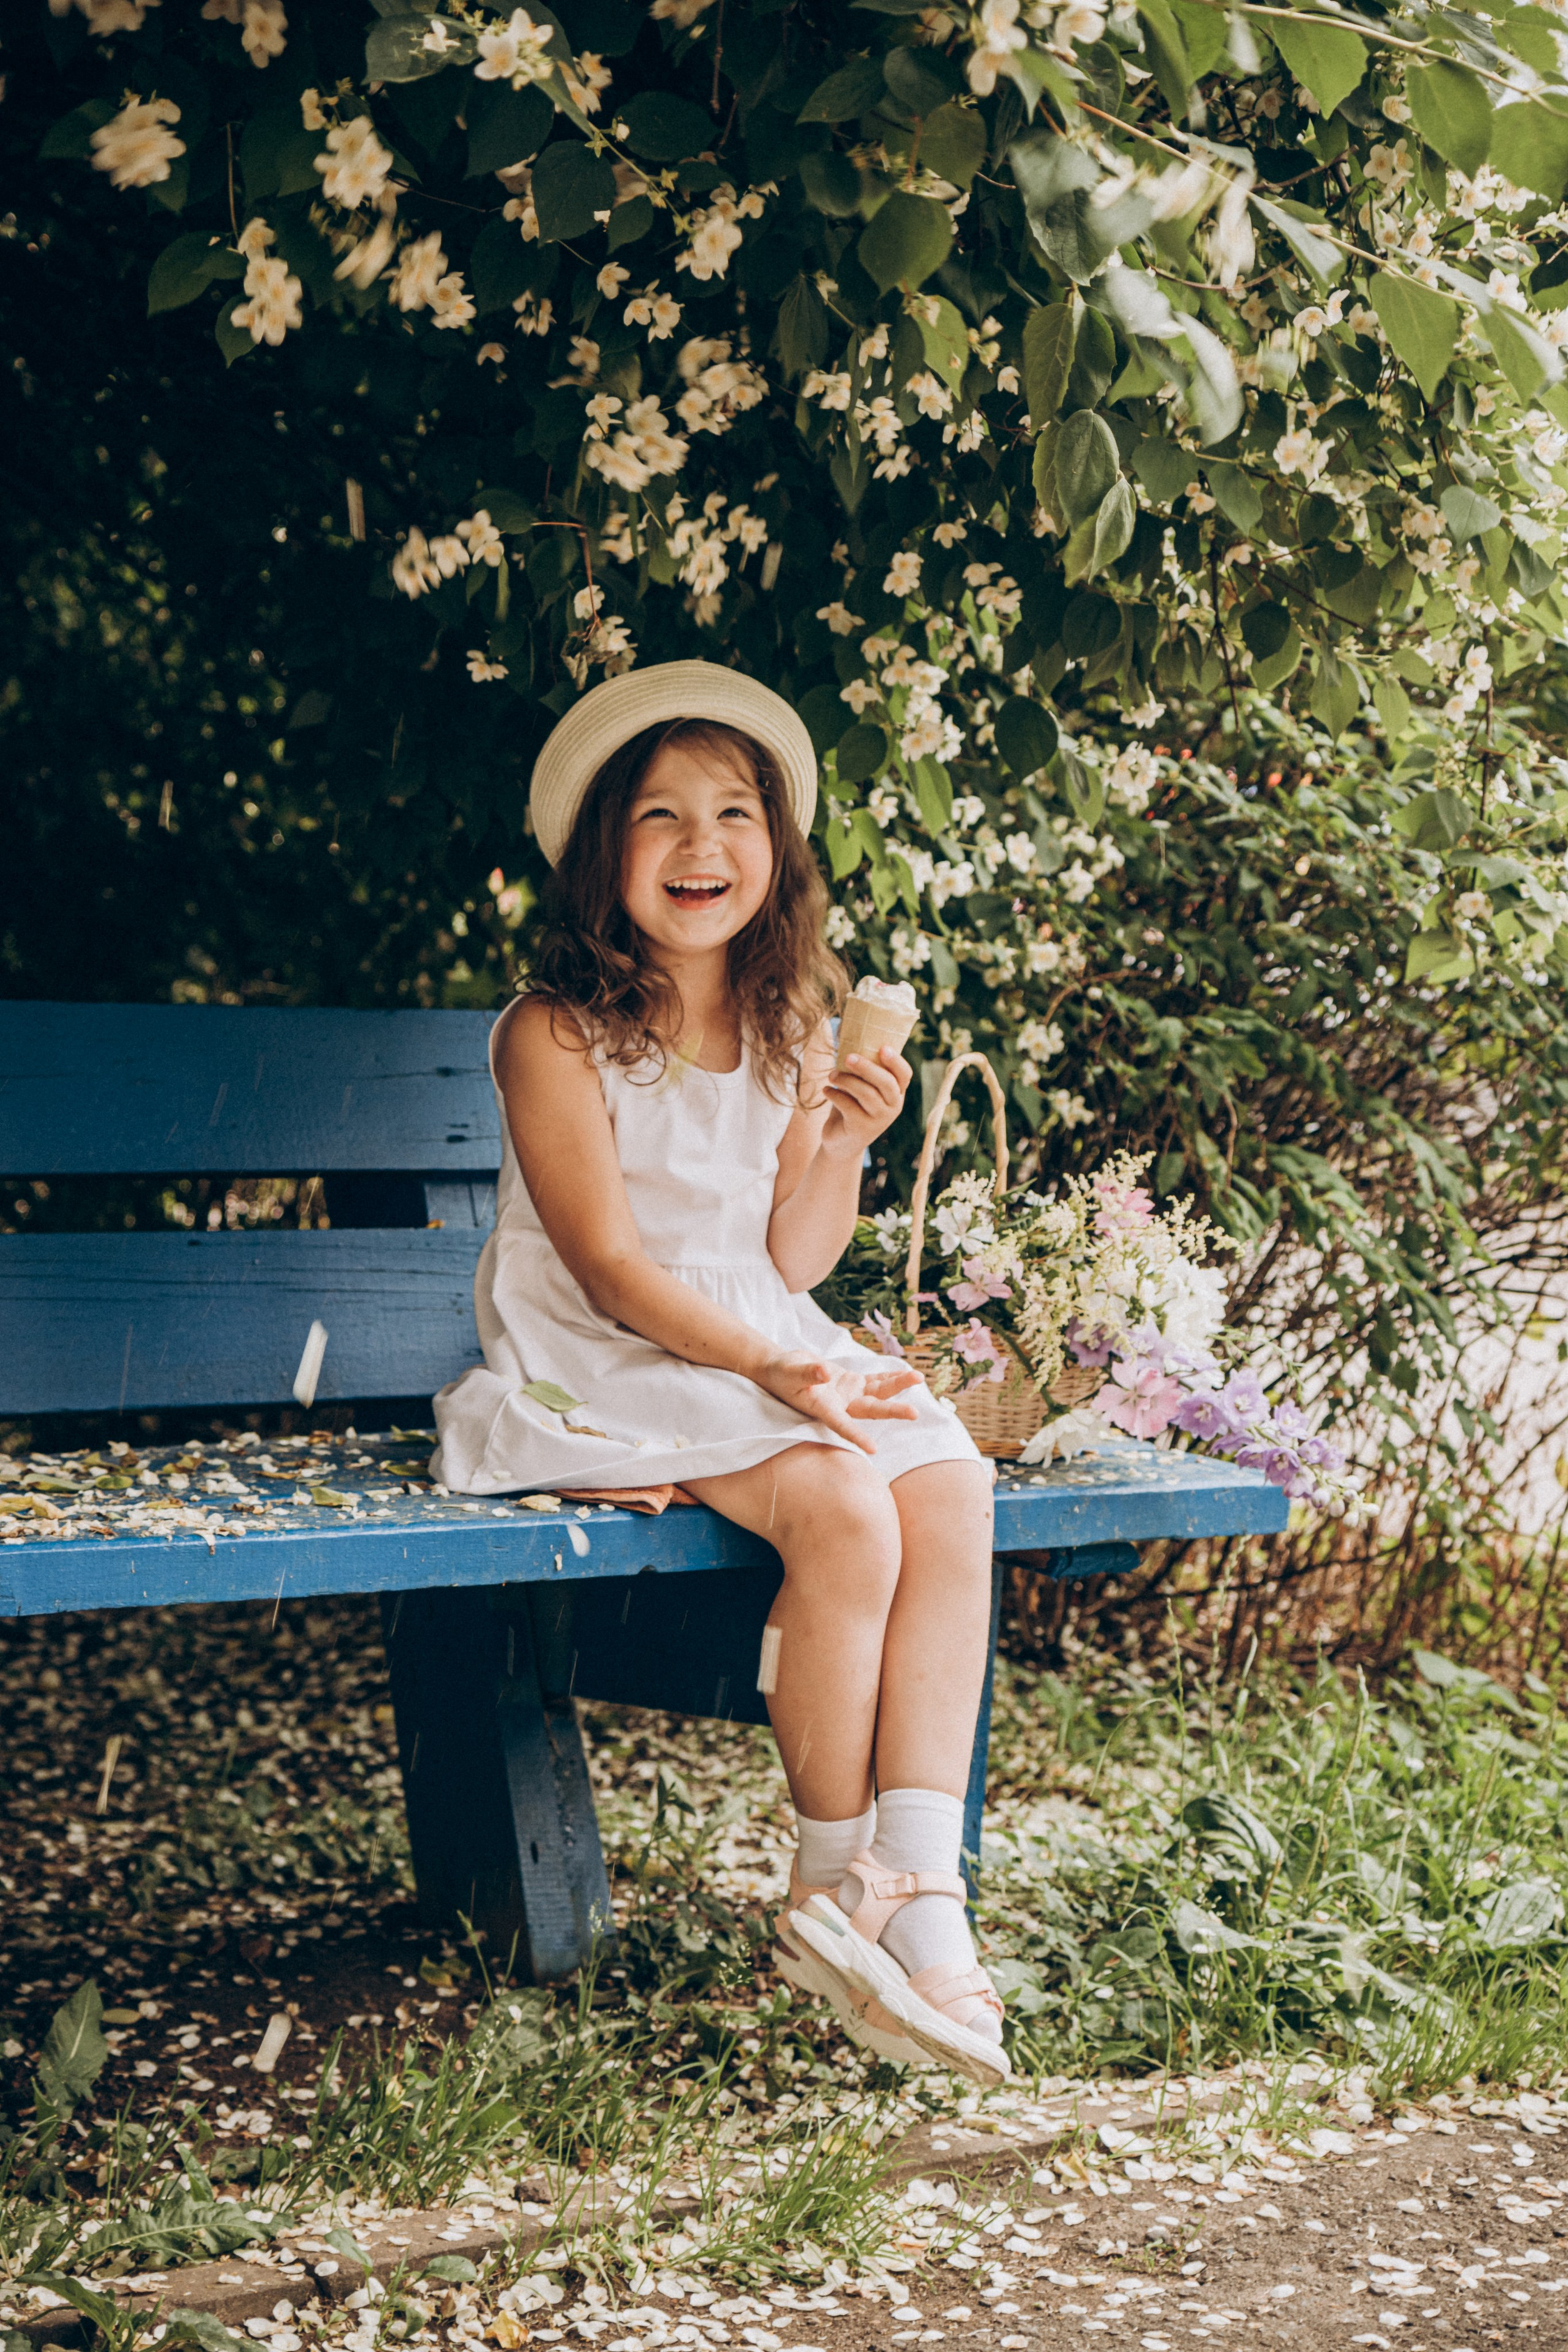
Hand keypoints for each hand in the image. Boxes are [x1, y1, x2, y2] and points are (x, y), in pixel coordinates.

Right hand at [754, 1349, 919, 1452]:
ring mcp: (848, 1395)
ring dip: (897, 1386)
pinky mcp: (852, 1383)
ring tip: (918, 1378)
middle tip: (914, 1413)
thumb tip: (825, 1373)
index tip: (873, 1450)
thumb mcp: (790, 1371)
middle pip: (870, 1410)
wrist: (781, 1370)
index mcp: (823, 1409)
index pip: (841, 1425)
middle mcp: (840, 1406)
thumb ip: (807, 1373)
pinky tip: (906, 1374)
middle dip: (892, 1410)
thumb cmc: (782, 1374)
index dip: (856, 1436)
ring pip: (877, 1393)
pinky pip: (874, 1380)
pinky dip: (889, 1377)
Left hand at [820, 1046, 911, 1159]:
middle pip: (886, 1083)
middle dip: (867, 1067)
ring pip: (866, 1094)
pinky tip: (826, 1090)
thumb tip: (842, 1030)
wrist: (841, 1142)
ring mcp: (879, 1120)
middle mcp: (893, 1106)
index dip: (896, 1061)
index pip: (904, 1075)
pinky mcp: (861, 1129)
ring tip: (830, 1075)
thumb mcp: (859, 1086)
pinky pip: (849, 1106)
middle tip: (848, 1056)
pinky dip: (835, 1095)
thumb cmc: (851, 1105)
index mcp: (896, 1092)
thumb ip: (859, 1066)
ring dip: (846, 1080)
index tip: (883, 1048)